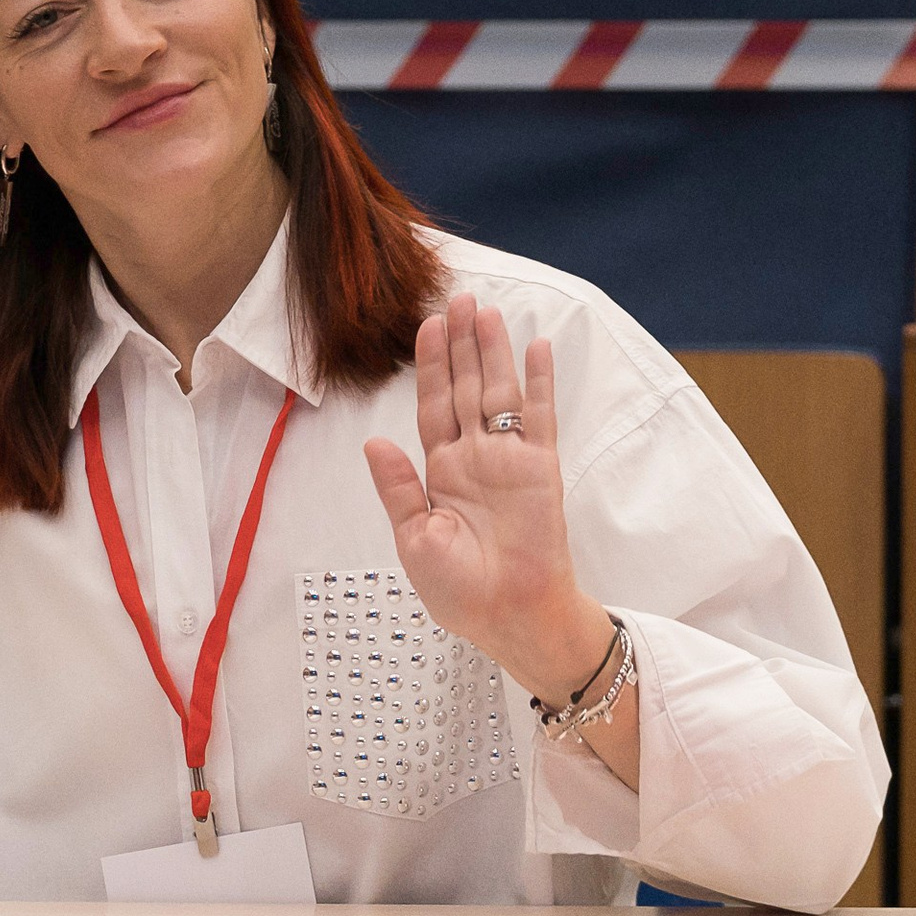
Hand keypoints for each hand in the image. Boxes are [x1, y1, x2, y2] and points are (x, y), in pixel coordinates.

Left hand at [364, 292, 612, 699]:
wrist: (509, 617)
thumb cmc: (459, 590)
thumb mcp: (414, 539)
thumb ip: (397, 487)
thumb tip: (373, 440)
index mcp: (440, 471)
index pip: (434, 405)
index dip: (431, 365)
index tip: (427, 325)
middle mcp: (474, 457)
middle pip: (467, 387)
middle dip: (462, 344)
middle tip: (459, 298)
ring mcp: (510, 460)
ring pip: (500, 393)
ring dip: (495, 352)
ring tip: (488, 311)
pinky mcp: (542, 470)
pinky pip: (540, 418)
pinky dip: (541, 382)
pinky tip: (539, 348)